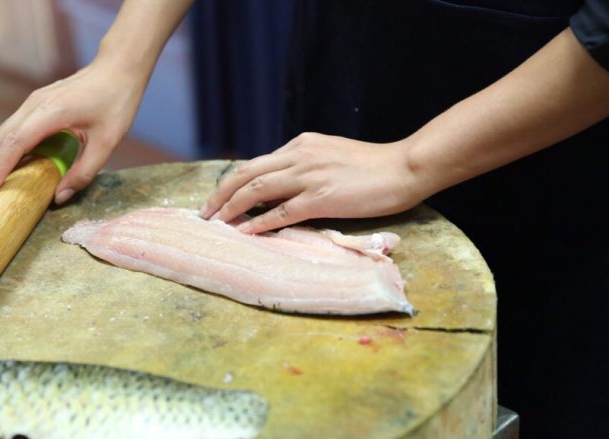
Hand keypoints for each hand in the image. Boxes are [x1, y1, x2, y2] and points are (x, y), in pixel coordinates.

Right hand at [0, 59, 144, 203]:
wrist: (118, 68)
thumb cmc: (116, 102)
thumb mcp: (107, 143)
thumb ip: (84, 172)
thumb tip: (59, 197)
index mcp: (51, 112)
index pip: (14, 143)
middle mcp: (35, 104)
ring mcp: (33, 101)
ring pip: (3, 132)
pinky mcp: (37, 102)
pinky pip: (14, 128)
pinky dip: (7, 148)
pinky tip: (14, 165)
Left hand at [200, 132, 427, 233]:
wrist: (404, 167)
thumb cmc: (373, 166)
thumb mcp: (331, 156)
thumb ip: (305, 167)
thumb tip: (280, 190)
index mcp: (301, 144)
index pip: (257, 163)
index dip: (232, 182)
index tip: (219, 198)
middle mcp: (299, 155)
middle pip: (246, 173)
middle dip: (220, 194)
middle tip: (204, 213)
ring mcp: (309, 175)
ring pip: (256, 190)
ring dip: (231, 208)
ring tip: (216, 225)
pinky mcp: (321, 197)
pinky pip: (280, 212)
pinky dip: (258, 223)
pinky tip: (245, 233)